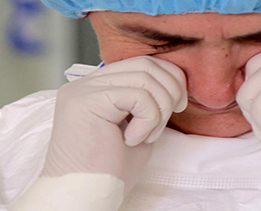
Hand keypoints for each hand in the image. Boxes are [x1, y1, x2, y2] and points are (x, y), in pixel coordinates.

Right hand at [42, 56, 186, 185]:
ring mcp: (83, 90)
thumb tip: (173, 85)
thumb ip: (148, 103)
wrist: (85, 197)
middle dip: (171, 88)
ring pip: (144, 77)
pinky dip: (147, 120)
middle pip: (145, 63)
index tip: (178, 105)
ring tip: (146, 136)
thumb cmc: (110, 172)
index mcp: (97, 88)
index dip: (169, 78)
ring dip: (159, 109)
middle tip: (173, 115)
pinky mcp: (85, 100)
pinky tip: (132, 140)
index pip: (141, 63)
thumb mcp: (137, 129)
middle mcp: (86, 84)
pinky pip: (137, 95)